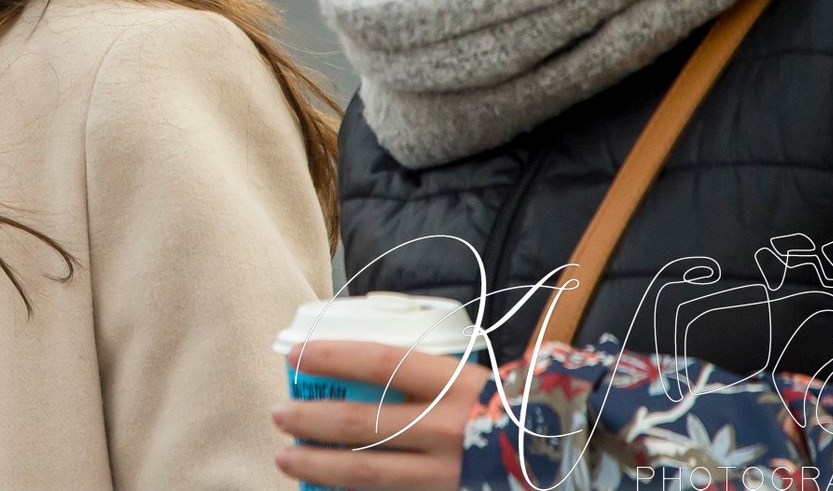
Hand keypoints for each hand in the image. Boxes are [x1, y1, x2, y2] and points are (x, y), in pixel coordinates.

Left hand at [270, 340, 494, 490]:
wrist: (553, 454)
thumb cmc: (501, 406)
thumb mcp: (465, 377)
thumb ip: (418, 373)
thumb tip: (352, 365)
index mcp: (453, 384)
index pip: (381, 362)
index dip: (333, 356)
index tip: (296, 354)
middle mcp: (446, 429)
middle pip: (362, 423)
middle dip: (311, 419)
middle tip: (278, 415)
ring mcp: (445, 473)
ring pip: (367, 473)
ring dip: (319, 464)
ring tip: (284, 457)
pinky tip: (324, 486)